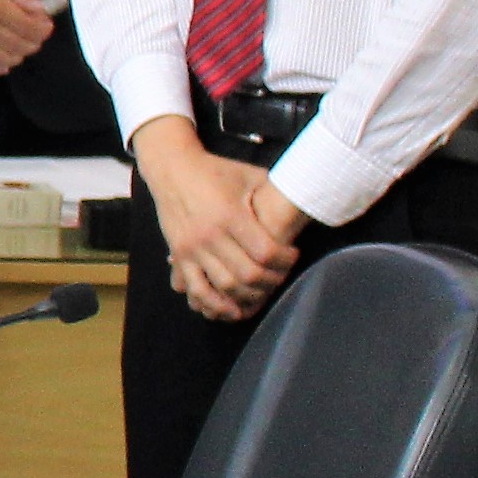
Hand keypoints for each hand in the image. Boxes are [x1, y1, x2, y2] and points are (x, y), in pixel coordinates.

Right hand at [133, 121, 306, 320]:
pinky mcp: (179, 256)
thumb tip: (305, 201)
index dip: (285, 260)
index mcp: (230, 216)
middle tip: (280, 274)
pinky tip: (231, 308)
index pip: (265, 252)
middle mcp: (210, 236)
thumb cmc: (216, 171)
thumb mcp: (250, 175)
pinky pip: (197, 289)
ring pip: (225, 287)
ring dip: (248, 296)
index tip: (293, 255)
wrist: (172, 168)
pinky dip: (214, 304)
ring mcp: (192, 249)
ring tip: (262, 291)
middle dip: (271, 280)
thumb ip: (273, 193)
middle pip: (248, 275)